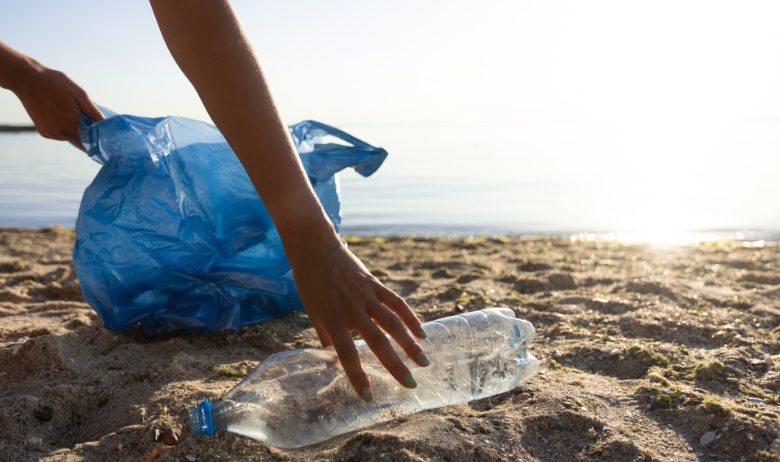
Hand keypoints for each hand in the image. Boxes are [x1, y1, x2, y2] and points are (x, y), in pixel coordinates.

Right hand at [11, 61, 102, 148]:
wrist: (27, 79)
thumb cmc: (55, 83)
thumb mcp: (79, 93)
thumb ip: (93, 111)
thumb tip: (104, 124)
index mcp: (71, 124)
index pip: (91, 141)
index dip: (98, 138)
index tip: (104, 134)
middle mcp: (61, 133)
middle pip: (81, 140)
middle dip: (87, 132)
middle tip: (86, 117)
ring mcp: (51, 134)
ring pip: (70, 137)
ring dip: (74, 129)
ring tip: (70, 111)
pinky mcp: (44, 132)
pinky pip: (60, 134)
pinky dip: (64, 128)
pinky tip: (60, 113)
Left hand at [291, 237, 429, 400]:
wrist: (315, 247)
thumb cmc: (310, 283)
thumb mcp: (313, 312)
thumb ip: (327, 338)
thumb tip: (334, 364)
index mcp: (332, 318)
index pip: (346, 353)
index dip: (358, 376)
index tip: (370, 397)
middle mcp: (351, 308)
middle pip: (377, 341)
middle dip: (395, 365)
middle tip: (410, 385)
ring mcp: (366, 294)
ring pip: (392, 322)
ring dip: (410, 343)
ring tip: (424, 361)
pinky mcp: (375, 283)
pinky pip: (396, 303)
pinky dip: (410, 318)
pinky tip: (421, 333)